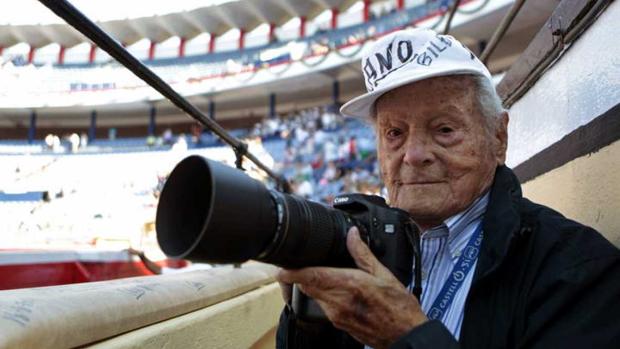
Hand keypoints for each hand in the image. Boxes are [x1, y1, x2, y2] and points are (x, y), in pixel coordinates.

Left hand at [277, 227, 426, 348]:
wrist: (405, 336)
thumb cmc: (398, 306)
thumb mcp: (384, 274)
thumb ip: (363, 253)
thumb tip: (352, 235)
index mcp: (348, 285)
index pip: (309, 277)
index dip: (290, 271)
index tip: (281, 264)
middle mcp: (337, 303)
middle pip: (305, 286)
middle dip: (299, 274)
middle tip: (299, 262)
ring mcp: (336, 315)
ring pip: (313, 296)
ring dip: (312, 284)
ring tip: (322, 272)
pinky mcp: (338, 324)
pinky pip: (323, 306)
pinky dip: (324, 295)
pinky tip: (337, 290)